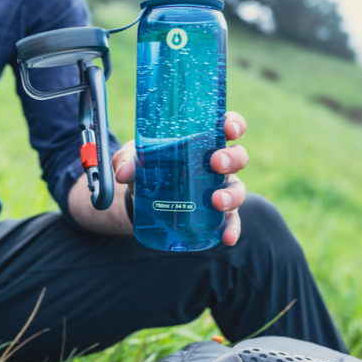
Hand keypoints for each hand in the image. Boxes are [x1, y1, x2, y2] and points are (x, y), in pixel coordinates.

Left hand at [113, 111, 248, 246]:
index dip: (233, 124)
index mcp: (203, 140)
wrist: (142, 198)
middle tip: (216, 163)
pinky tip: (227, 238)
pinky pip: (231, 221)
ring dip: (232, 194)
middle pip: (238, 156)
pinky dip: (232, 228)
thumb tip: (123, 173)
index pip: (227, 127)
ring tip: (217, 201)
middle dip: (232, 158)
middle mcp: (217, 163)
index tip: (229, 129)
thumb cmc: (147, 165)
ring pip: (238, 188)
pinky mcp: (215, 213)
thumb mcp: (135, 157)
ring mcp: (219, 188)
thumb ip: (127, 159)